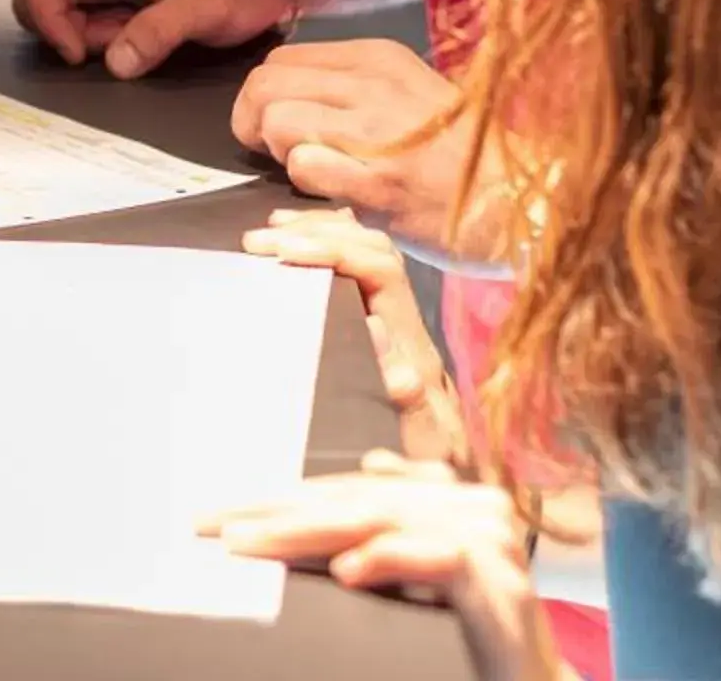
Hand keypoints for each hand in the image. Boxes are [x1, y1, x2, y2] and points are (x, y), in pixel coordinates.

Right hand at [10, 0, 300, 78]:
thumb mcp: (205, 7)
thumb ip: (159, 31)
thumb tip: (116, 62)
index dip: (45, 13)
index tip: (78, 51)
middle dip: (60, 28)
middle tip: (106, 49)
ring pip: (57, 6)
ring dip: (80, 36)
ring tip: (128, 44)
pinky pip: (83, 16)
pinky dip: (97, 38)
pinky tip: (134, 41)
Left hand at [201, 453, 562, 680]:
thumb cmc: (476, 633)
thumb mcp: (423, 573)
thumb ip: (396, 524)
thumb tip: (372, 464)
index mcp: (454, 495)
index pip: (350, 491)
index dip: (282, 501)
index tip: (218, 520)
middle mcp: (476, 505)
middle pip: (358, 502)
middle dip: (278, 515)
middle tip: (216, 528)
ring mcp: (493, 539)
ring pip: (383, 522)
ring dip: (307, 534)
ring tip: (250, 545)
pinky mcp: (504, 583)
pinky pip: (436, 561)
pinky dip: (387, 562)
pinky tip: (345, 571)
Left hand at [234, 38, 504, 264]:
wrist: (526, 200)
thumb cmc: (467, 155)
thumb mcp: (412, 95)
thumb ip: (355, 90)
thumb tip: (294, 99)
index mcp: (380, 59)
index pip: (281, 60)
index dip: (267, 97)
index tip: (281, 126)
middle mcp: (373, 84)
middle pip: (264, 84)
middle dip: (254, 122)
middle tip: (278, 153)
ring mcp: (375, 132)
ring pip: (274, 119)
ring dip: (280, 151)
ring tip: (316, 172)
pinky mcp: (378, 182)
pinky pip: (302, 167)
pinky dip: (304, 183)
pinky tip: (335, 193)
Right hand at [246, 209, 463, 468]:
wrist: (458, 487)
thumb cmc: (437, 470)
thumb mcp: (424, 447)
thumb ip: (407, 400)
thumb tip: (376, 332)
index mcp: (416, 348)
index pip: (379, 270)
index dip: (333, 249)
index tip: (283, 250)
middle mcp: (412, 329)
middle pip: (375, 249)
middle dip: (318, 232)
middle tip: (262, 241)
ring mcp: (402, 330)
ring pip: (373, 254)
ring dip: (324, 235)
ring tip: (276, 234)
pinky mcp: (389, 338)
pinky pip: (365, 275)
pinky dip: (333, 252)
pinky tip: (307, 249)